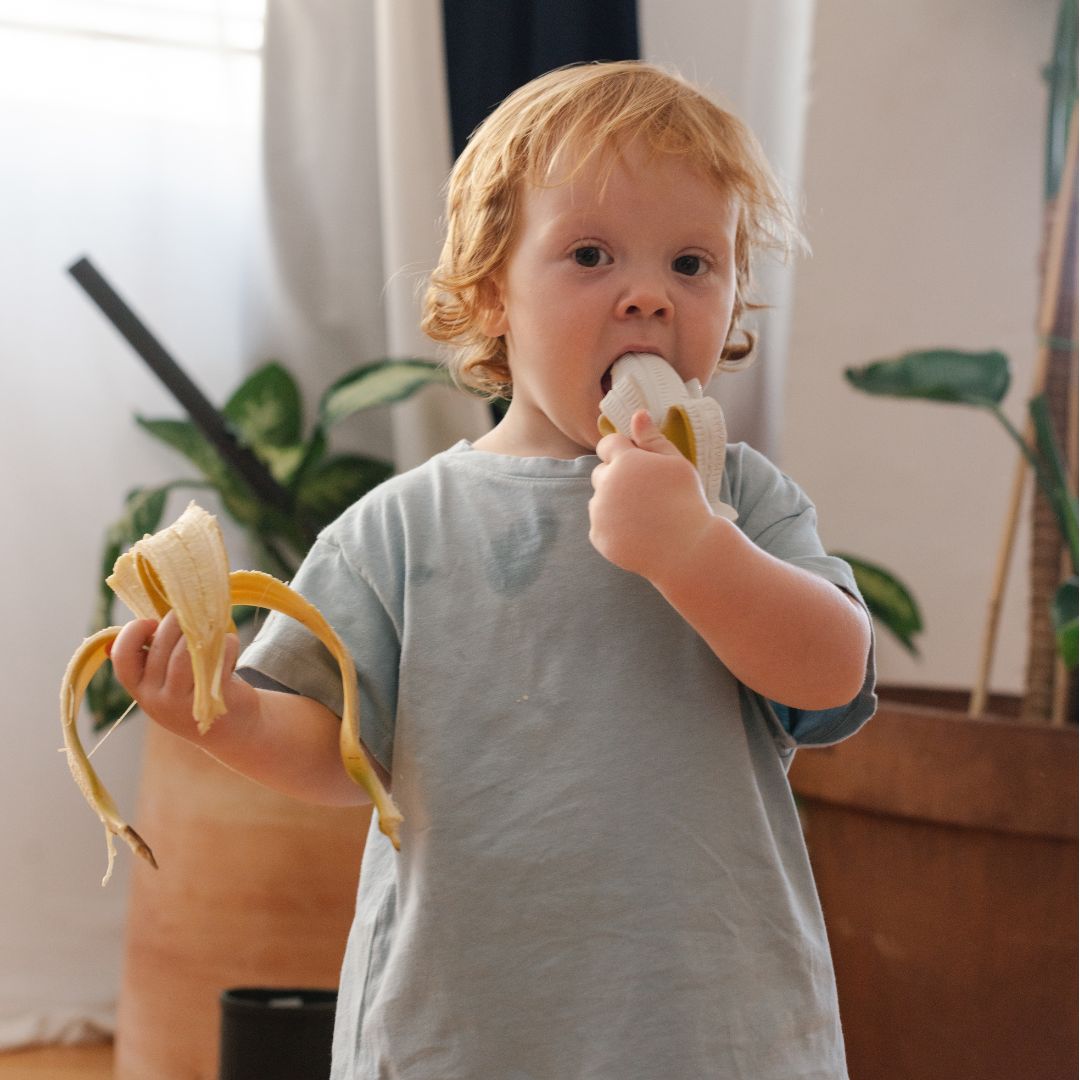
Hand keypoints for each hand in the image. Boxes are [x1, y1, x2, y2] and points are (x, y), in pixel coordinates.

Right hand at [109, 610, 257, 740]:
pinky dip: (227, 643)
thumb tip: (143, 620)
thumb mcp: (166, 679)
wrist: (233, 727)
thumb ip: (154, 654)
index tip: (152, 622)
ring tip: (212, 628)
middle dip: (176, 622)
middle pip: (160, 647)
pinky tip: (229, 644)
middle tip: (192, 615)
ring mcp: (183, 702)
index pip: (122, 657)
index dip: (133, 633)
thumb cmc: (195, 691)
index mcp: (140, 688)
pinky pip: (217, 658)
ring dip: (201, 631)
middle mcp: (155, 698)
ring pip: (186, 652)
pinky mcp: (211, 699)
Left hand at [589, 408, 715, 580]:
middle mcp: (605, 485)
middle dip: (616, 477)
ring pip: (599, 501)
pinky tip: (637, 532)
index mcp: (624, 461)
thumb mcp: (676, 463)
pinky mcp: (598, 537)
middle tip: (644, 492)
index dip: (621, 450)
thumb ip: (653, 439)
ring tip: (643, 514)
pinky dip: (613, 527)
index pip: (608, 444)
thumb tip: (637, 414)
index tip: (637, 461)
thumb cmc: (686, 501)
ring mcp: (599, 513)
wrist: (686, 549)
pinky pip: (600, 525)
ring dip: (613, 503)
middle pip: (601, 473)